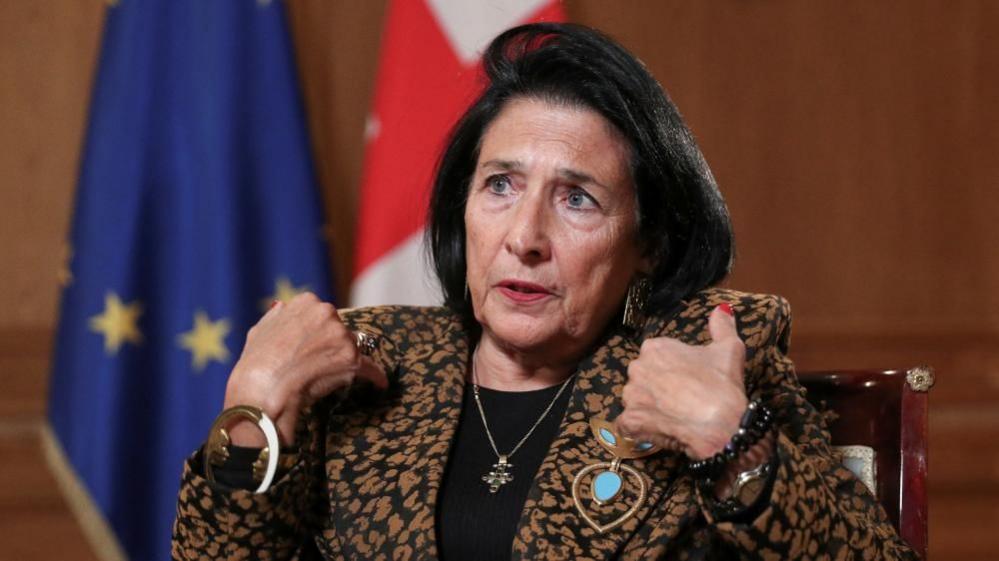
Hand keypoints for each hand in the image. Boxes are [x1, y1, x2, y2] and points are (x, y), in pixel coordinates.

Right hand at [221, 292, 387, 445]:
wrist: (262, 392)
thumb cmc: (256, 364)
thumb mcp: (260, 329)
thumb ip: (277, 316)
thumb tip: (283, 308)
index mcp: (306, 302)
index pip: (321, 314)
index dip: (316, 332)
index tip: (311, 344)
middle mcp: (328, 313)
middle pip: (339, 329)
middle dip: (332, 345)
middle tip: (316, 363)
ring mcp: (342, 336)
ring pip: (352, 347)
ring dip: (345, 360)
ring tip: (328, 377)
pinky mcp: (353, 360)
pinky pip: (371, 368)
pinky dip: (375, 376)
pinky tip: (379, 383)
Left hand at [615, 304, 747, 459]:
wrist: (722, 425)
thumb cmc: (723, 384)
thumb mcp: (729, 348)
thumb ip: (722, 325)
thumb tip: (722, 308)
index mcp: (654, 348)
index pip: (657, 356)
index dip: (674, 369)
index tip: (689, 380)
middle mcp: (637, 368)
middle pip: (643, 377)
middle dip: (658, 387)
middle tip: (682, 399)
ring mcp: (630, 396)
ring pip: (635, 400)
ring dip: (648, 407)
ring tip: (673, 416)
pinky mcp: (629, 421)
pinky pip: (628, 424)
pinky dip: (639, 428)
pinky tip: (657, 429)